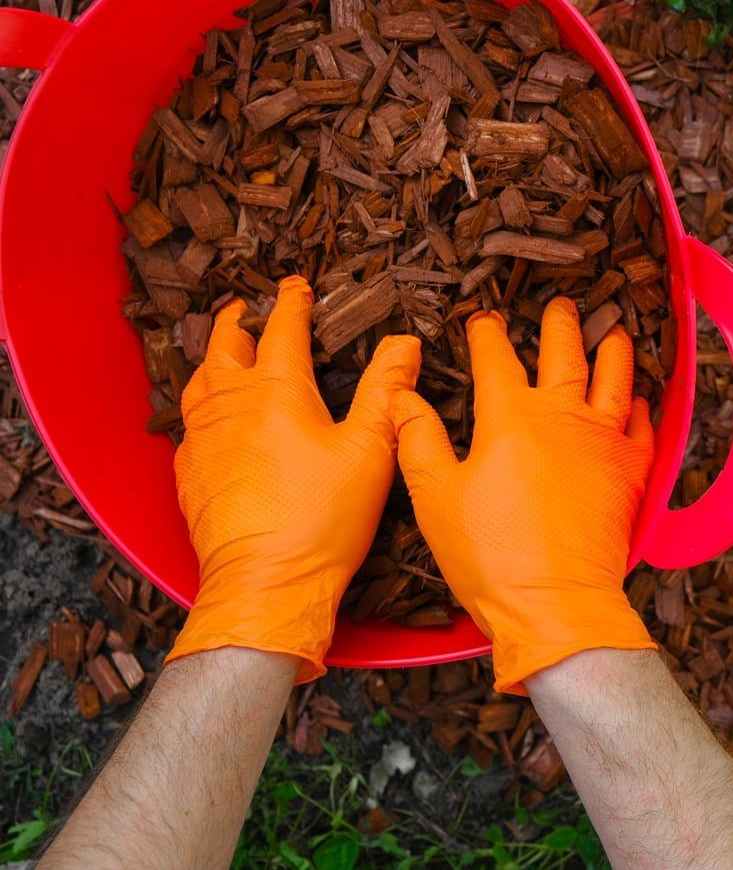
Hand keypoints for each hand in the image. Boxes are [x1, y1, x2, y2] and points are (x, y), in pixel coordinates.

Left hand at [167, 276, 419, 681]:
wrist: (265, 582)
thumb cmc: (322, 521)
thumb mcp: (371, 451)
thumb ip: (388, 391)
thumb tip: (405, 343)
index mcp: (277, 391)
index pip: (283, 329)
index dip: (293, 302)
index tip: (298, 286)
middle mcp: (231, 405)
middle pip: (226, 344)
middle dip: (239, 320)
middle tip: (249, 308)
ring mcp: (203, 438)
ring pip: (200, 380)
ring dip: (214, 357)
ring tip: (226, 351)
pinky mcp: (190, 472)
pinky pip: (190, 422)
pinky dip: (203, 403)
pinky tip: (214, 416)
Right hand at [388, 297, 655, 692]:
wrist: (554, 602)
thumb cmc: (490, 556)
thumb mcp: (433, 496)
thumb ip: (419, 439)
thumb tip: (402, 397)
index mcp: (510, 416)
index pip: (496, 358)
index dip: (487, 334)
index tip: (483, 320)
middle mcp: (563, 415)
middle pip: (565, 352)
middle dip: (561, 323)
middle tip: (562, 306)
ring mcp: (603, 440)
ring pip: (616, 378)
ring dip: (614, 350)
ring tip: (615, 331)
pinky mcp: (631, 471)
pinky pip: (643, 426)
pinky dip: (641, 407)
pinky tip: (639, 401)